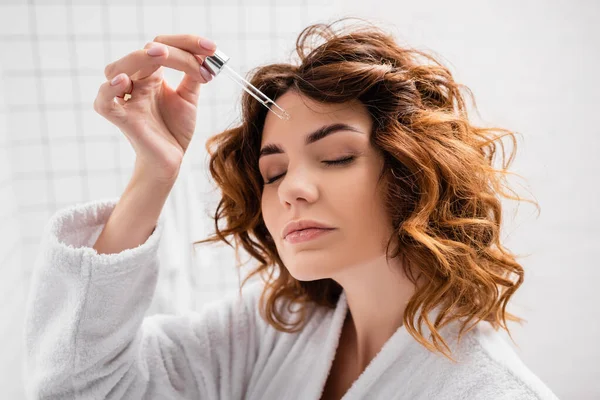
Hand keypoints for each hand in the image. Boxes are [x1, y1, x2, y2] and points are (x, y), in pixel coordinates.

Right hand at [94, 34, 216, 182]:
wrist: (170, 161)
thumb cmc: (174, 130)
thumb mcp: (188, 98)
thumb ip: (193, 76)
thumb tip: (204, 54)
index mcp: (151, 75)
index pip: (162, 46)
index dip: (187, 42)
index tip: (213, 48)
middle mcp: (136, 83)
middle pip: (143, 52)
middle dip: (171, 48)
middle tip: (200, 53)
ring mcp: (127, 100)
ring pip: (118, 68)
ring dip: (139, 58)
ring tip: (162, 54)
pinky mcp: (122, 119)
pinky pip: (104, 102)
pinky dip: (109, 89)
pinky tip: (124, 81)